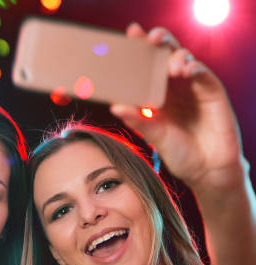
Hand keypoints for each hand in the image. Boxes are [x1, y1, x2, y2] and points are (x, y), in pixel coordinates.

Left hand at [110, 23, 242, 190]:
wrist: (206, 170)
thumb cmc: (178, 152)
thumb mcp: (154, 135)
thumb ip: (138, 120)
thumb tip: (114, 106)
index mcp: (157, 93)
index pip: (147, 64)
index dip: (140, 47)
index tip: (130, 33)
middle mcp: (174, 86)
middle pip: (166, 53)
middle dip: (158, 41)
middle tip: (149, 38)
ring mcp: (193, 86)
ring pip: (185, 58)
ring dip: (175, 57)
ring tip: (169, 68)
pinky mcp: (212, 92)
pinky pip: (203, 73)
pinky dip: (194, 68)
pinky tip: (186, 71)